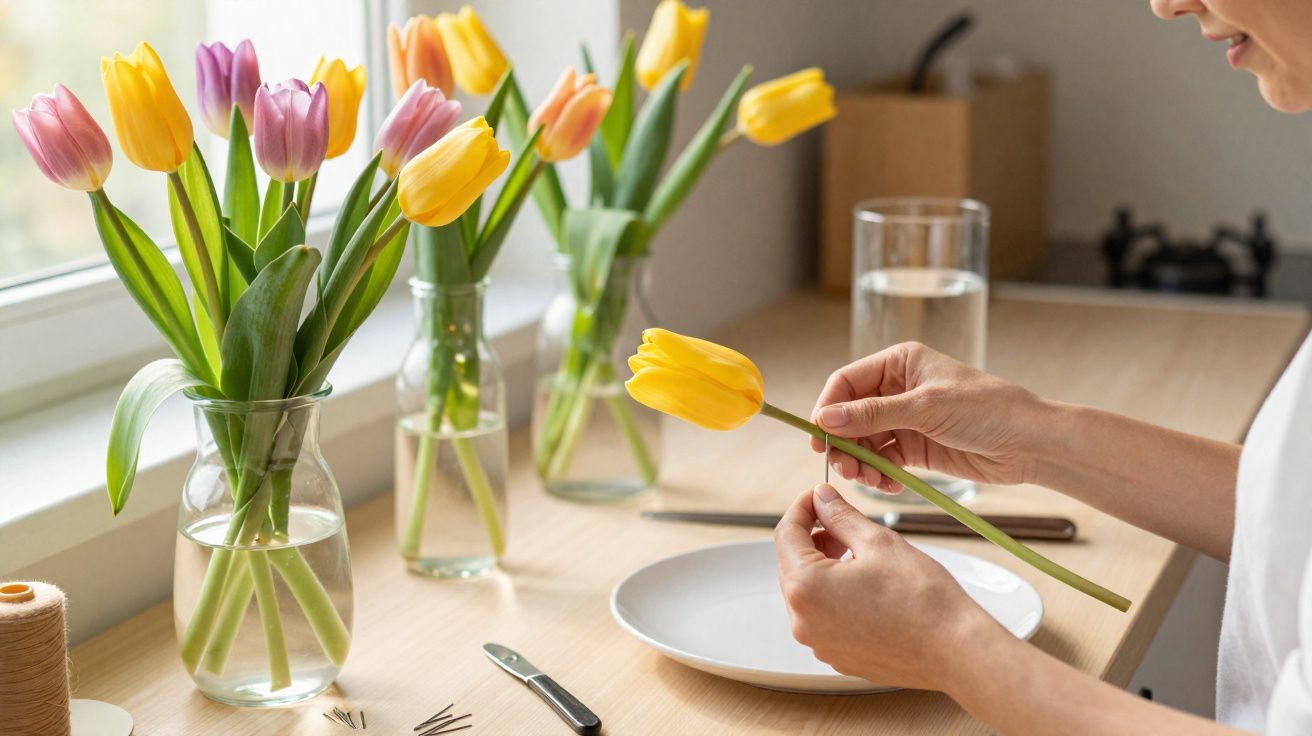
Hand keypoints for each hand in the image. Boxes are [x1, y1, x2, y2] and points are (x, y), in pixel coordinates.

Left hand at [774, 483, 1003, 689]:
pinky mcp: (837, 657)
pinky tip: (863, 585)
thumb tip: (821, 497)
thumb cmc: (922, 597)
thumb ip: (840, 516)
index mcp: (806, 587)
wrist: (956, 651)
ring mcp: (818, 644)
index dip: (801, 508)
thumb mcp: (877, 541)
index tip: (818, 496)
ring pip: (807, 592)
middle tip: (841, 522)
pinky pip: (823, 617)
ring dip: (822, 566)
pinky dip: (833, 595)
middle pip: (791, 565)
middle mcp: (803, 621)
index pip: (785, 534)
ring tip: (855, 553)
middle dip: (812, 538)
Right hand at [811, 342, 1046, 491]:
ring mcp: (906, 419)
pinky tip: (886, 484)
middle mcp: (898, 389)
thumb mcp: (925, 408)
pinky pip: (882, 460)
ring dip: (860, 462)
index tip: (819, 439)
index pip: (846, 382)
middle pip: (849, 415)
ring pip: (863, 441)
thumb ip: (873, 414)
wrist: (1029, 443)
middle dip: (843, 443)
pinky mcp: (915, 447)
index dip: (827, 409)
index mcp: (899, 363)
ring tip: (868, 480)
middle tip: (845, 468)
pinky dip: (878, 474)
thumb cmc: (986, 409)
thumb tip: (825, 418)